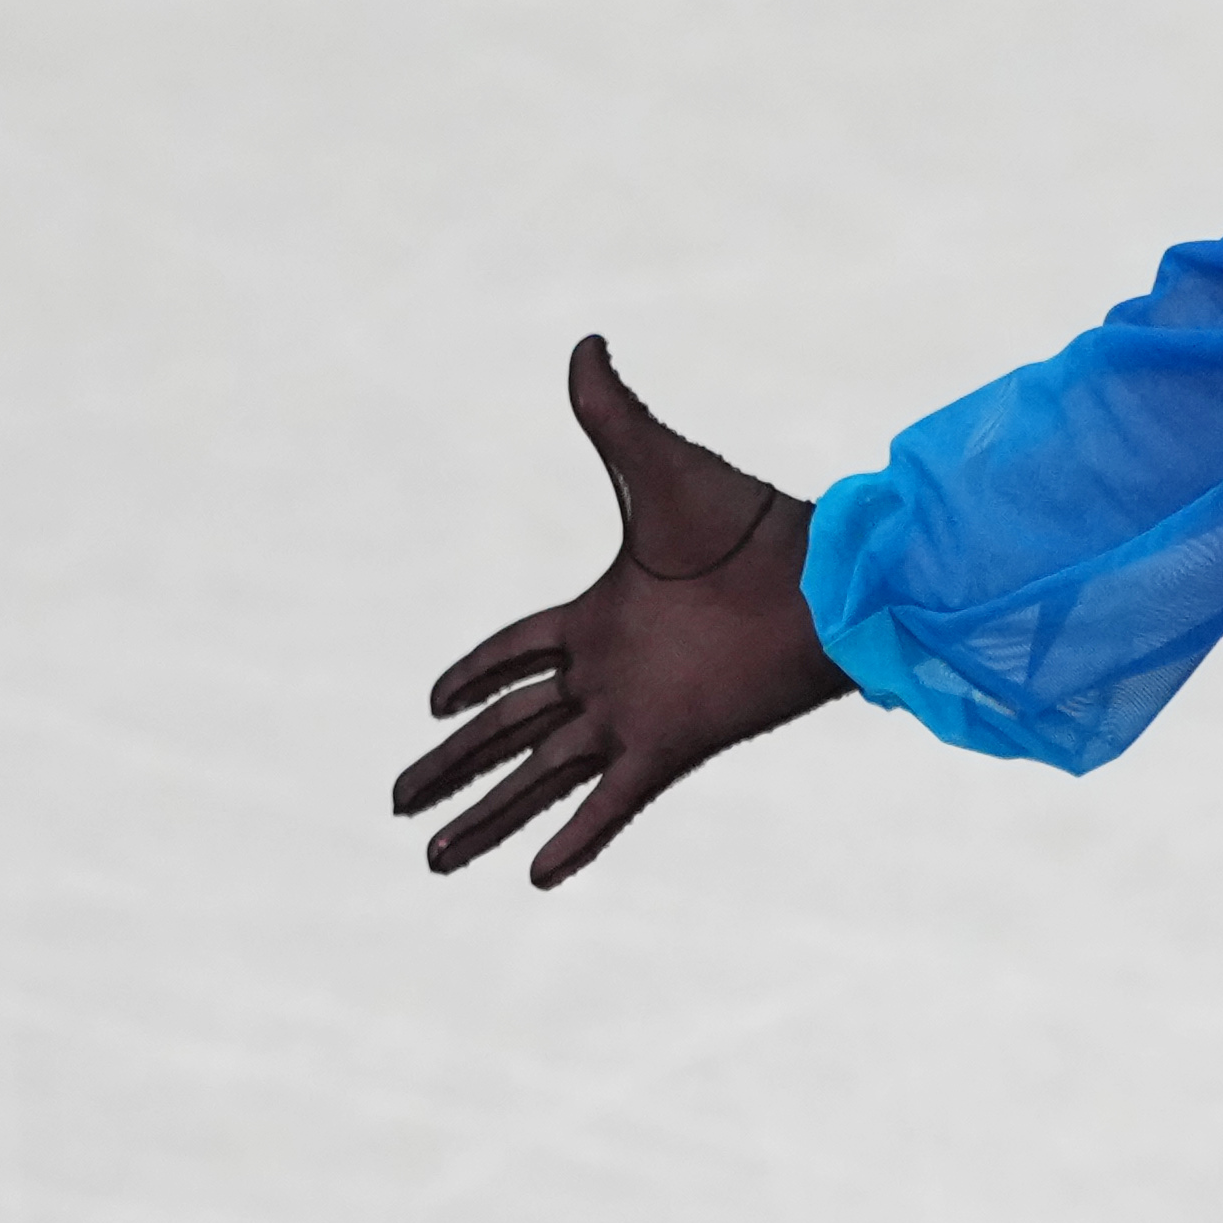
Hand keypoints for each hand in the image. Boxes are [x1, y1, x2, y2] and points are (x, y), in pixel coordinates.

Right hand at [394, 338, 851, 886]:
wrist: (823, 579)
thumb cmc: (750, 526)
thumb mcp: (658, 465)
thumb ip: (612, 414)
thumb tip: (586, 343)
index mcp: (599, 617)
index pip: (515, 657)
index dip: (472, 678)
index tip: (430, 703)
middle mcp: (609, 675)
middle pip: (508, 731)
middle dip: (451, 768)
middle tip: (399, 806)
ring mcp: (636, 716)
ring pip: (539, 777)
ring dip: (486, 818)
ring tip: (435, 861)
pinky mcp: (671, 746)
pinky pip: (610, 803)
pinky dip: (576, 840)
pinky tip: (533, 880)